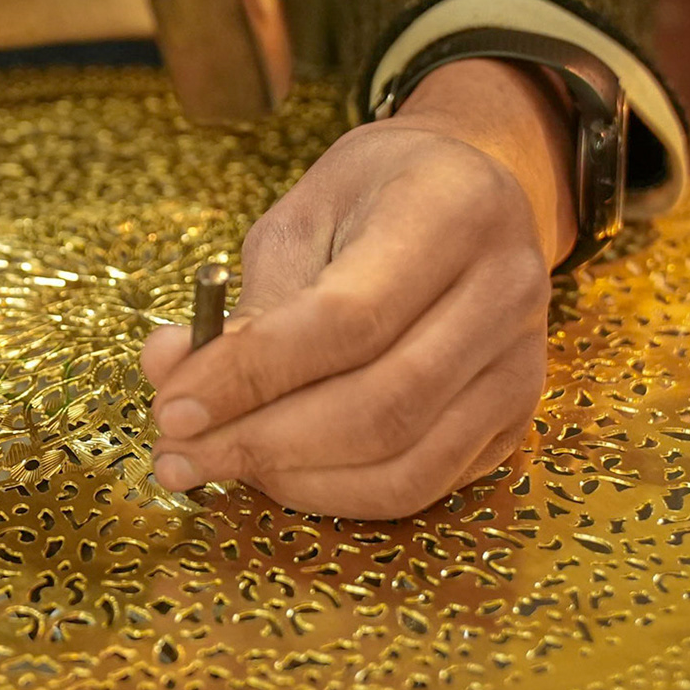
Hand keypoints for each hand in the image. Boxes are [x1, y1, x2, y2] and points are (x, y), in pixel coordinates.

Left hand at [141, 58, 578, 517]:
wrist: (469, 196)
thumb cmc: (372, 199)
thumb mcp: (301, 217)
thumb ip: (243, 300)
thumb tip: (168, 369)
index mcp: (455, 211)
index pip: (348, 320)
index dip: (252, 374)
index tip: (171, 406)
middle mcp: (507, 290)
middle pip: (381, 404)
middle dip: (260, 441)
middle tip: (175, 451)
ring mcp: (521, 364)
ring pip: (405, 461)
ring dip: (291, 479)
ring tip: (211, 463)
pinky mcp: (513, 420)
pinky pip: (420, 484)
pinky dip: (335, 492)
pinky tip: (274, 472)